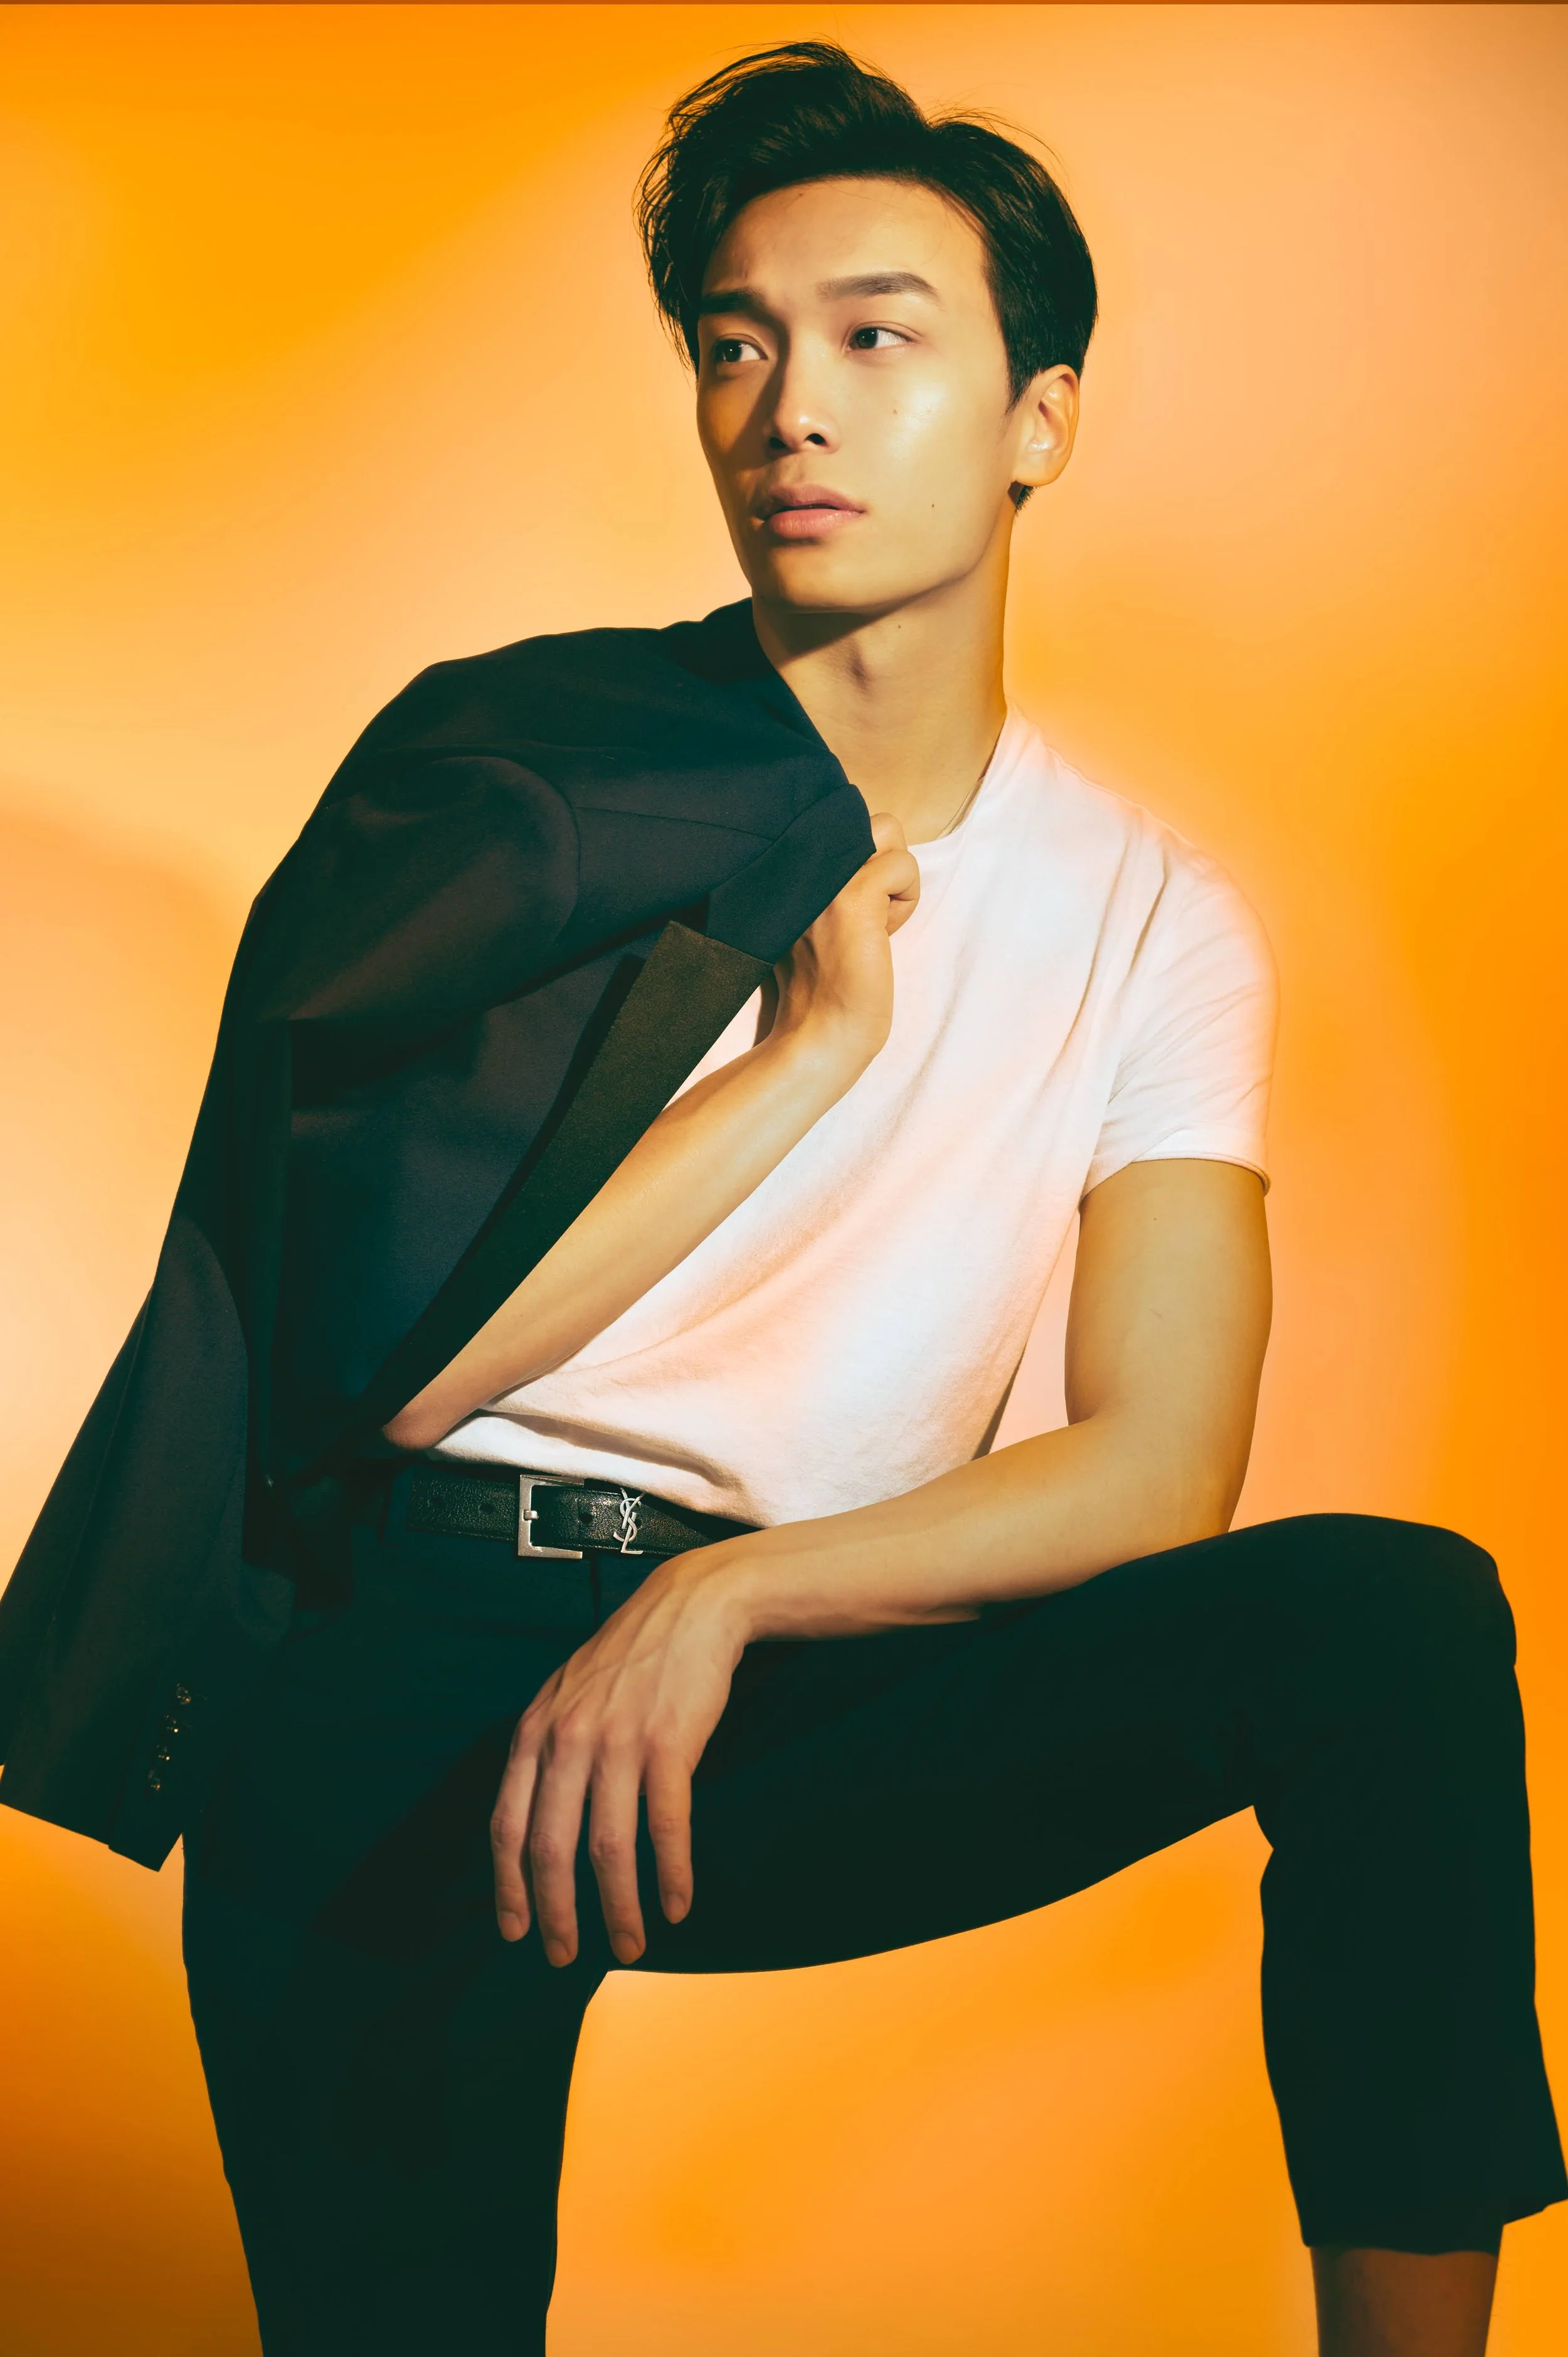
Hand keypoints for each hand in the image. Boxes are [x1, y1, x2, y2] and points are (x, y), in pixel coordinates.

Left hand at [490, 1548, 750, 1964]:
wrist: (692, 1607)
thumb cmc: (631, 1658)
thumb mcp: (567, 1695)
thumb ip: (546, 1752)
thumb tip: (535, 1824)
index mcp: (536, 1731)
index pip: (507, 1825)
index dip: (508, 1886)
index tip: (515, 1931)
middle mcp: (569, 1739)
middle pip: (551, 1848)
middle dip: (557, 1914)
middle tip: (566, 1955)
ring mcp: (619, 1742)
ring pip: (609, 1849)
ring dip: (619, 1908)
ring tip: (631, 1944)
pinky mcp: (669, 1745)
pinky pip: (667, 1827)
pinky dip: (672, 1875)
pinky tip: (678, 1903)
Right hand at [772, 812, 918, 1065]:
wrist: (820, 1033)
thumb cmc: (821, 985)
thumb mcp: (810, 915)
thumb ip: (821, 875)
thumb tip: (865, 844)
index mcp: (780, 864)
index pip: (833, 820)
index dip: (856, 858)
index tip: (845, 911)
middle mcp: (793, 860)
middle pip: (860, 816)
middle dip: (878, 859)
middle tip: (864, 910)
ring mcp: (821, 875)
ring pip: (886, 831)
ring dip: (892, 875)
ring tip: (872, 921)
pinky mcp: (853, 896)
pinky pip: (903, 866)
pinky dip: (906, 900)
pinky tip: (882, 936)